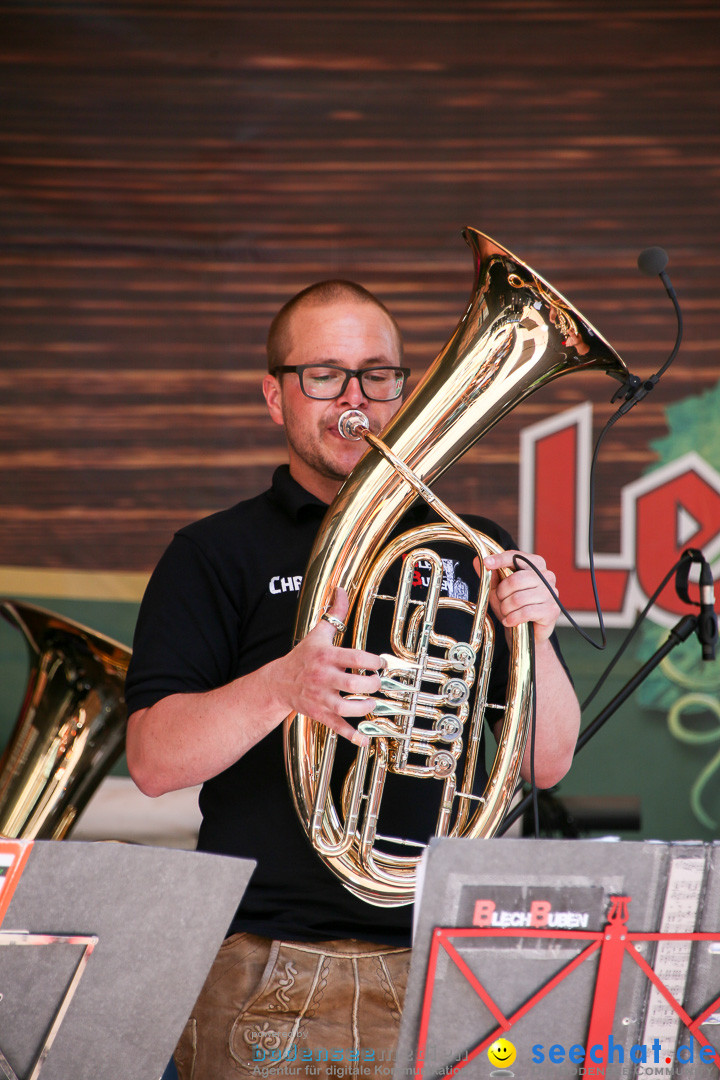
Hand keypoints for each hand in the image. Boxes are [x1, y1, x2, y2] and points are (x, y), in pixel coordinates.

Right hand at [270, 587, 382, 745]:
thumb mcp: (318, 633)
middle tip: (377, 683)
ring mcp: (320, 698)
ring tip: (372, 703)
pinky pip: (336, 727)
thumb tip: (341, 589)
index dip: (372, 661)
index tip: (380, 663)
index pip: (354, 658)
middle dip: (371, 685)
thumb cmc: (304, 657)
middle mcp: (323, 678)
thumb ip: (334, 612)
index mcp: (326, 657)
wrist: (279, 683)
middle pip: (352, 685)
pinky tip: (365, 739)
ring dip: (364, 708)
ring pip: (346, 708)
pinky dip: (351, 735)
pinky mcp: (320, 714)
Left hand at [474, 550, 560, 644]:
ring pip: (518, 598)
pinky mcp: (551, 610)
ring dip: (506, 608)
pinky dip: (513, 618)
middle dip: (502, 593)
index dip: (500, 559)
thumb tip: (477, 560)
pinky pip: (525, 612)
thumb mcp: (498, 589)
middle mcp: (547, 576)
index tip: (486, 563)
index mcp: (536, 564)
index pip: (516, 557)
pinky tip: (510, 620)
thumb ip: (490, 575)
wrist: (527, 632)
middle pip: (515, 580)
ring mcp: (551, 593)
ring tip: (507, 612)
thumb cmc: (514, 606)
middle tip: (501, 601)